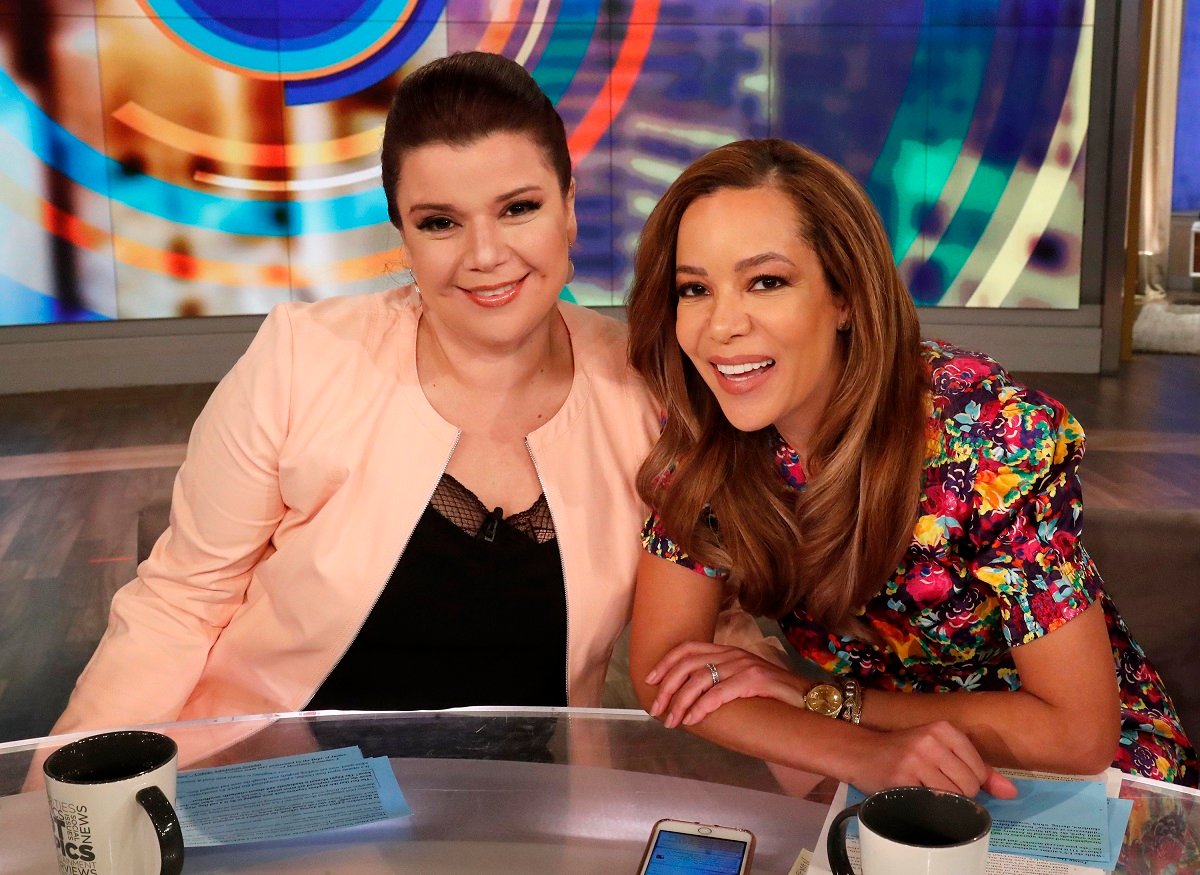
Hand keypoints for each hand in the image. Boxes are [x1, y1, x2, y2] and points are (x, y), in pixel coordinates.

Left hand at [644, 640, 809, 728]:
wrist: (807, 696)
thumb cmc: (772, 693)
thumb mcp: (741, 680)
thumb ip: (719, 680)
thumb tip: (689, 697)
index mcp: (727, 650)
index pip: (688, 648)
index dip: (666, 662)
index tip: (649, 679)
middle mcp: (732, 653)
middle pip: (688, 664)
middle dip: (667, 687)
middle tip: (656, 709)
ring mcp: (744, 664)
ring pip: (701, 679)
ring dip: (681, 702)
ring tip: (672, 721)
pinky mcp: (755, 680)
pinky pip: (720, 692)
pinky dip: (702, 706)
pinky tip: (693, 719)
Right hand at [849, 721, 1017, 798]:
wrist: (860, 753)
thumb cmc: (904, 753)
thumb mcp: (941, 751)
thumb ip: (978, 769)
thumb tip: (1011, 792)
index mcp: (944, 729)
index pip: (978, 771)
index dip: (969, 783)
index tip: (948, 778)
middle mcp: (931, 740)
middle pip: (968, 786)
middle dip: (958, 795)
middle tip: (934, 786)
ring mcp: (916, 759)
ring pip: (953, 797)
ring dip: (943, 802)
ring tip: (924, 791)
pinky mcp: (902, 778)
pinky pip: (932, 803)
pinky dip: (926, 805)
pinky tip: (913, 795)